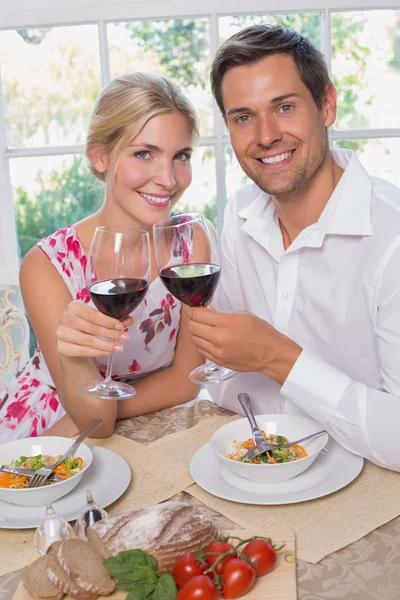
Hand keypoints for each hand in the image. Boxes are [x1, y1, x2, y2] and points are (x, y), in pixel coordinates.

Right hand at [56, 300, 132, 357]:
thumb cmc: (84, 326)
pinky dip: (97, 352)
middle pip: (92, 328)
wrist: (68, 340)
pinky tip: (107, 352)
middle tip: (125, 339)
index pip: (93, 315)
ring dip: (106, 345)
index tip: (121, 327)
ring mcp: (61, 333)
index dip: (108, 322)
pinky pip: (83, 351)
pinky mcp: (61, 347)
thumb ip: (112, 320)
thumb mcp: (97, 320)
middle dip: (111, 334)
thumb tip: (129, 320)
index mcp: (74, 307)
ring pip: (88, 341)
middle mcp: (65, 318)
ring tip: (119, 348)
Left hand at [187, 308, 301, 384]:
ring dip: (197, 332)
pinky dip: (202, 343)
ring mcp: (217, 352)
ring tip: (205, 328)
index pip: (197, 314)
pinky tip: (209, 339)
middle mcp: (218, 338)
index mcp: (225, 323)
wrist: (270, 353)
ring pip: (194, 339)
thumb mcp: (241, 315)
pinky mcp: (218, 361)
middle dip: (194, 319)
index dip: (193, 309)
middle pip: (192, 327)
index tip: (196, 307)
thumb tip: (206, 312)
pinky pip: (201, 350)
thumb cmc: (260, 332)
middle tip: (200, 317)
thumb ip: (221, 314)